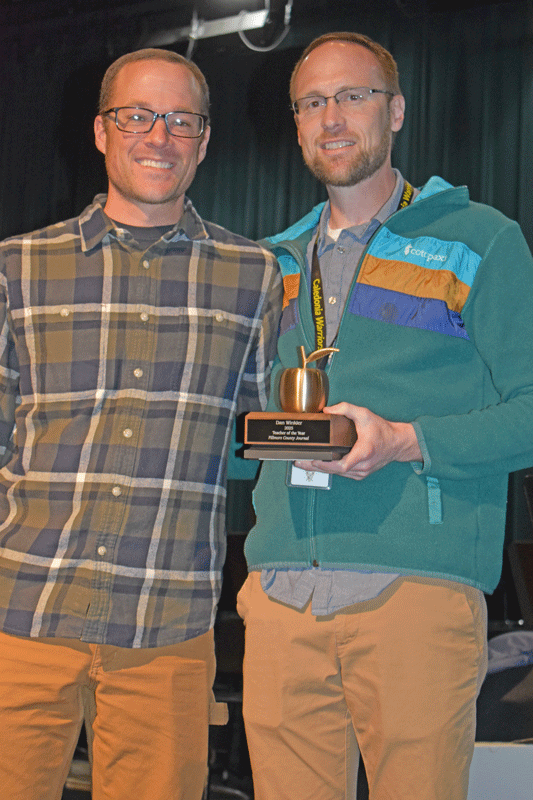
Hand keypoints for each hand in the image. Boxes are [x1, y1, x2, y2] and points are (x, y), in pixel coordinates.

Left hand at [294, 402, 421, 480]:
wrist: (397, 443)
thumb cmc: (382, 430)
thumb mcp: (365, 414)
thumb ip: (346, 409)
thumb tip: (327, 410)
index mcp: (363, 453)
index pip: (342, 465)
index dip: (326, 465)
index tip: (313, 461)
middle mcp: (362, 466)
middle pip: (335, 471)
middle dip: (315, 467)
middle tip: (299, 462)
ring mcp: (361, 472)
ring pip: (338, 474)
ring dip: (322, 469)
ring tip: (305, 462)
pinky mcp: (360, 474)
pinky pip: (342, 473)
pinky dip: (331, 469)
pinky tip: (320, 464)